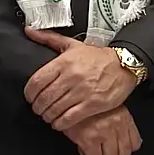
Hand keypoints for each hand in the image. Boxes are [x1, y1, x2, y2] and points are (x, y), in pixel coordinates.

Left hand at [23, 30, 137, 130]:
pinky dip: (60, 123)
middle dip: (37, 107)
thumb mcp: (72, 44)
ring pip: (55, 109)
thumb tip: (29, 30)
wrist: (124, 64)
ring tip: (48, 116)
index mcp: (64, 62)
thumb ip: (48, 38)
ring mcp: (82, 92)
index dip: (29, 94)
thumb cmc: (97, 56)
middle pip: (44, 98)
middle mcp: (71, 77)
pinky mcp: (92, 104)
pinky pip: (70, 118)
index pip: (37, 81)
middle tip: (38, 109)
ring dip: (47, 116)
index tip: (30, 98)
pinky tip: (59, 123)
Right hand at [67, 107, 141, 154]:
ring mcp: (103, 132)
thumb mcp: (108, 106)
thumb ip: (118, 120)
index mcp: (123, 116)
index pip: (135, 143)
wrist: (66, 97)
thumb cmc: (86, 100)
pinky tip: (84, 147)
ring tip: (93, 145)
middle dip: (113, 151)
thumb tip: (126, 139)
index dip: (125, 146)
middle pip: (123, 153)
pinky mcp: (88, 139)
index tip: (119, 145)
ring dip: (101, 153)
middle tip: (104, 146)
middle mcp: (116, 124)